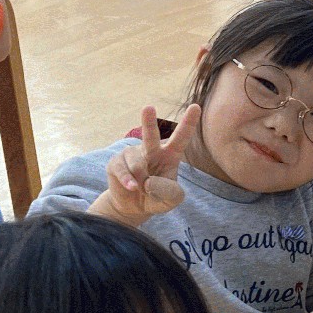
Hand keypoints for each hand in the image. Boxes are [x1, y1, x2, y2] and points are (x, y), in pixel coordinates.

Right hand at [103, 103, 198, 222]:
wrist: (133, 206)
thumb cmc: (157, 197)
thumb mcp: (171, 200)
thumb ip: (169, 191)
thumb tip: (149, 181)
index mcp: (170, 154)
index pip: (181, 137)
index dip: (188, 123)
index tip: (196, 106)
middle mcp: (151, 149)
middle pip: (151, 136)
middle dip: (148, 122)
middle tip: (148, 108)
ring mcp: (132, 153)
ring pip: (137, 165)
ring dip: (141, 181)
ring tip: (141, 187)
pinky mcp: (116, 161)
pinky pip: (123, 171)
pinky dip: (128, 182)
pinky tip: (131, 187)